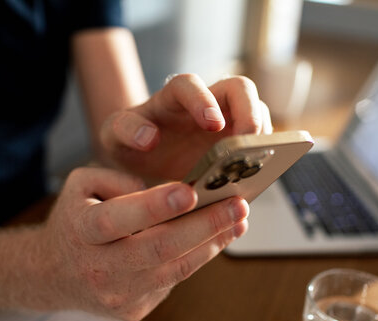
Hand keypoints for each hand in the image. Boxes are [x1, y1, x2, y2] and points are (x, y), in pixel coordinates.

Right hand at [39, 167, 248, 320]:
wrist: (54, 274)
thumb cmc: (75, 221)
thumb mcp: (82, 186)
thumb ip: (119, 179)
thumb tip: (167, 192)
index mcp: (81, 230)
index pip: (117, 219)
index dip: (154, 206)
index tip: (190, 191)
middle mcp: (99, 267)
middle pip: (158, 249)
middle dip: (204, 225)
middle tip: (237, 205)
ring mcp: (118, 293)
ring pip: (175, 268)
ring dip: (213, 242)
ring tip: (239, 220)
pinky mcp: (134, 308)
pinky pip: (175, 280)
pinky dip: (200, 256)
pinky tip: (219, 238)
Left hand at [98, 74, 272, 180]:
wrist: (143, 158)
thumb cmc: (131, 142)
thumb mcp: (114, 136)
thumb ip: (124, 130)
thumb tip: (150, 138)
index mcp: (173, 97)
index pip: (190, 85)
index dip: (204, 101)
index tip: (213, 125)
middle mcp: (205, 102)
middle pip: (240, 89)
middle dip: (249, 112)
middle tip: (250, 142)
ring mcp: (226, 120)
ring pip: (257, 113)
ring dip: (262, 136)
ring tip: (258, 164)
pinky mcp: (236, 142)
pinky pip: (258, 142)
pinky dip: (261, 158)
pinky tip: (255, 179)